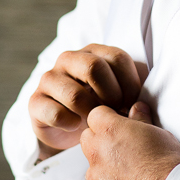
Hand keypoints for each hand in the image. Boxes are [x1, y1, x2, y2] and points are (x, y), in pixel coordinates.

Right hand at [28, 44, 146, 156]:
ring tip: (96, 122)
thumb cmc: (101, 106)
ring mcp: (50, 78)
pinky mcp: (35, 101)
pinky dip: (71, 124)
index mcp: (93, 52)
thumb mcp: (120, 93)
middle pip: (94, 68)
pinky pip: (56, 114)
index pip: (117, 57)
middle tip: (116, 112)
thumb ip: (134, 89)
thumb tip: (144, 101)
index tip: (134, 103)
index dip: (130, 84)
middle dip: (111, 96)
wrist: (69, 128)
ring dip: (91, 114)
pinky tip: (76, 127)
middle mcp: (69, 59)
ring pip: (74, 94)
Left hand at [80, 102, 179, 179]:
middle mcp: (96, 154)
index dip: (109, 119)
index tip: (119, 126)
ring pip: (93, 170)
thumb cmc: (168, 164)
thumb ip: (141, 119)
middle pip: (88, 140)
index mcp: (109, 131)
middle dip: (101, 142)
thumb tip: (136, 109)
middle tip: (123, 150)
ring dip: (106, 170)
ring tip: (133, 177)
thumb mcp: (159, 133)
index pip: (96, 115)